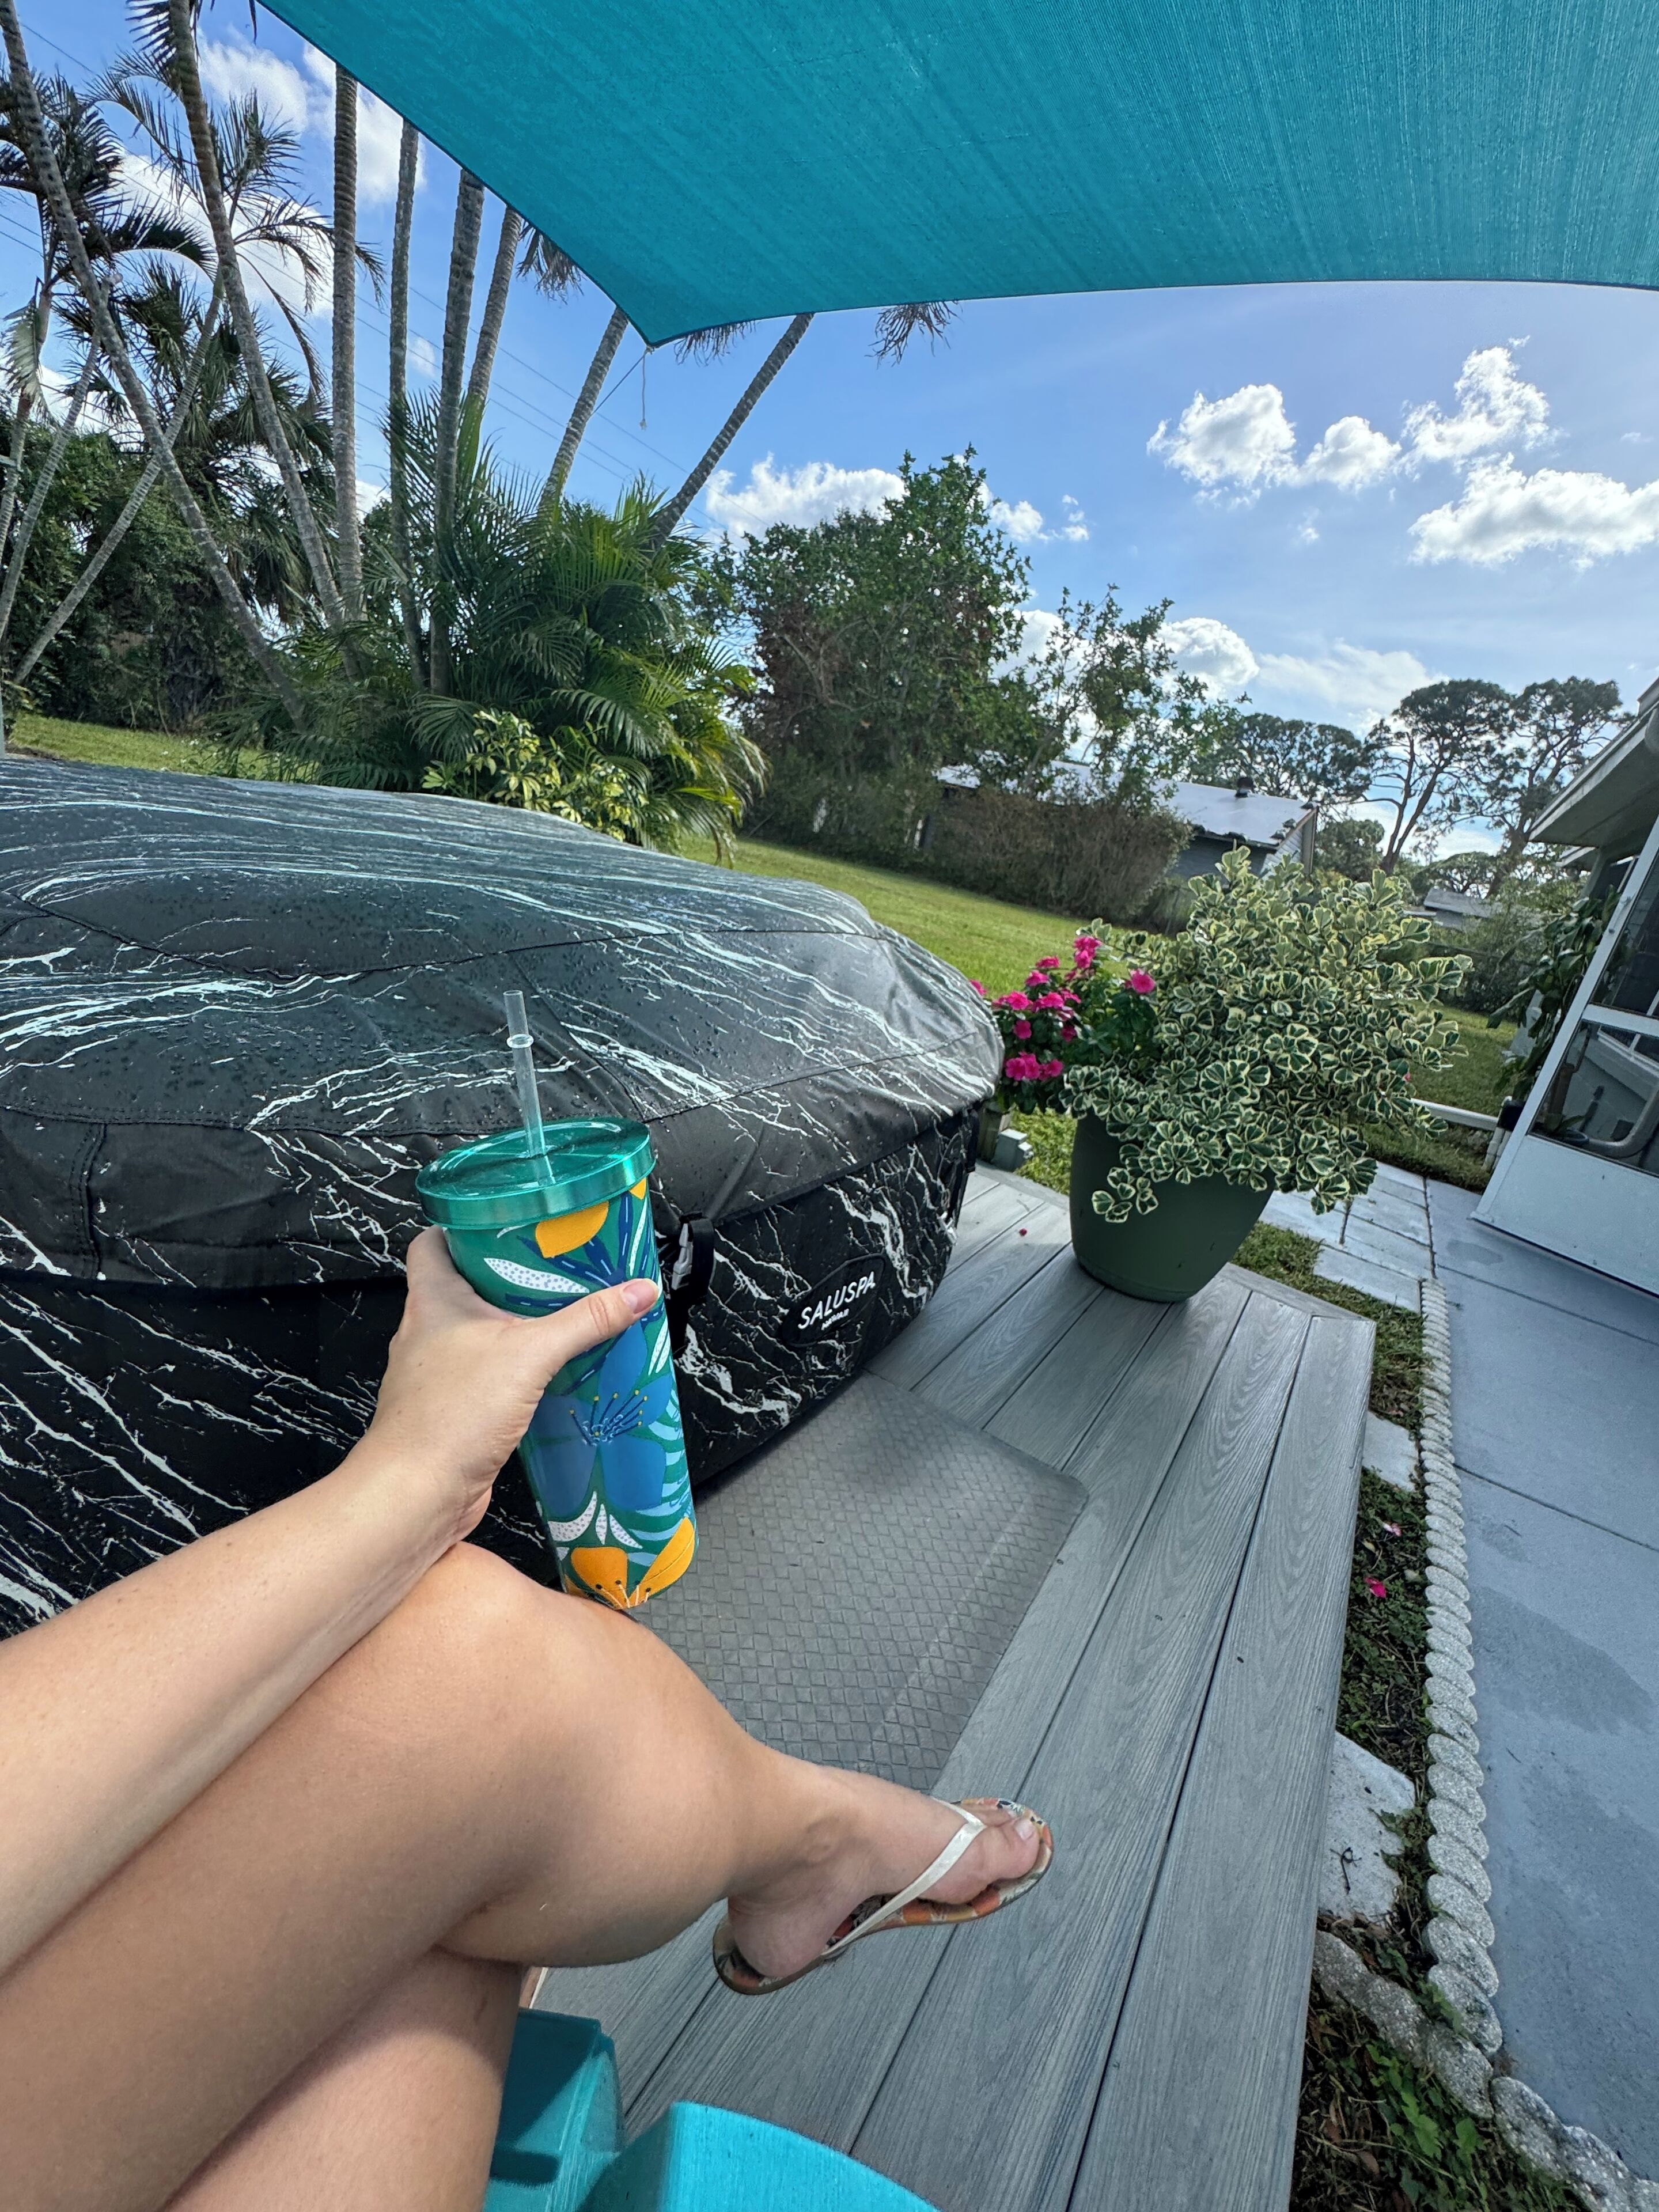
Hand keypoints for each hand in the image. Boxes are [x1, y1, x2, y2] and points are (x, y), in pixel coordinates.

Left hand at [359, 1228, 658, 1545]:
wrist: (418, 1491)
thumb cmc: (450, 1415)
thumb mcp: (532, 1353)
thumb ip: (587, 1320)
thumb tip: (635, 1292)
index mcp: (433, 1299)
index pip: (432, 1242)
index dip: (462, 1225)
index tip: (505, 1219)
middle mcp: (427, 1331)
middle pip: (462, 1286)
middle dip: (506, 1277)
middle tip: (552, 1269)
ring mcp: (435, 1372)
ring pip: (474, 1333)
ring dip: (512, 1326)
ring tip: (559, 1318)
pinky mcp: (451, 1408)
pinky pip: (484, 1375)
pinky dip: (512, 1370)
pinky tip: (546, 1376)